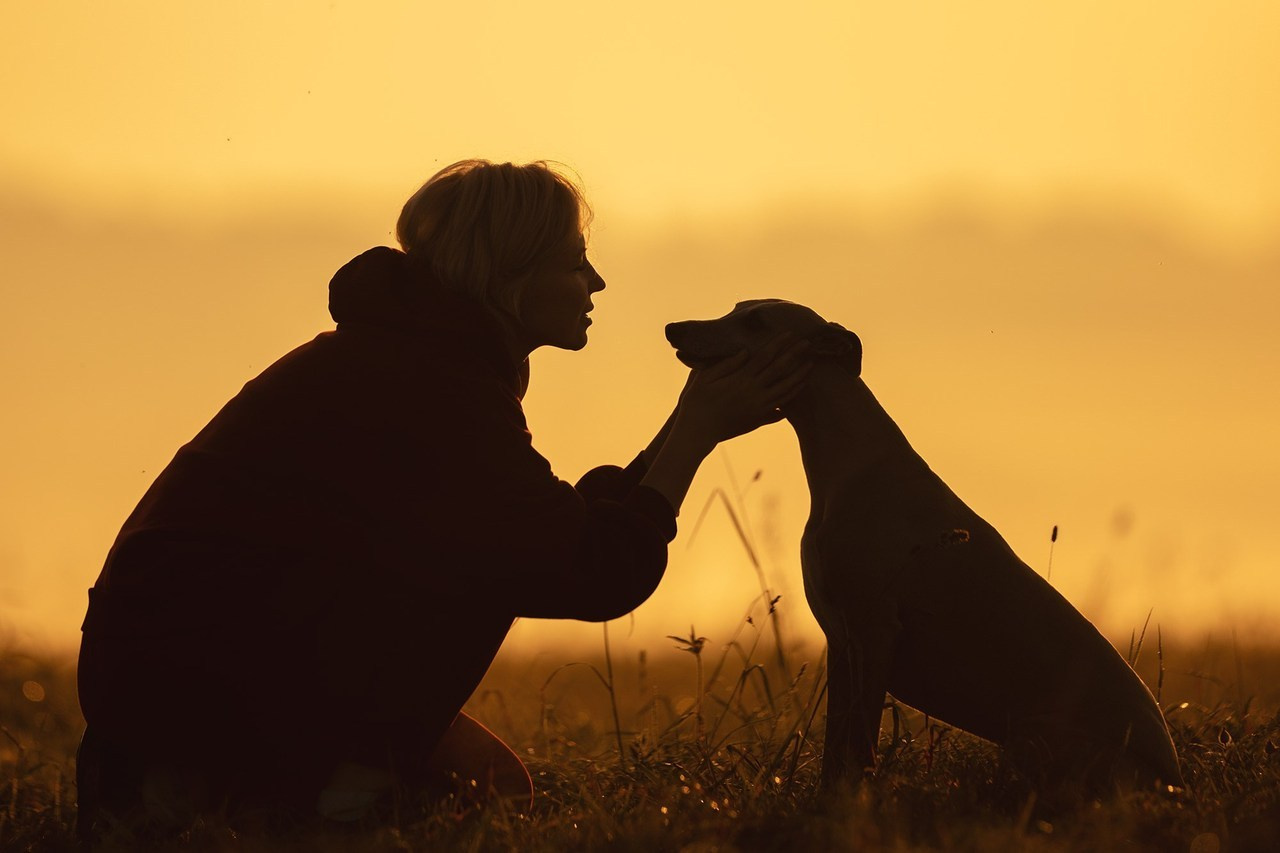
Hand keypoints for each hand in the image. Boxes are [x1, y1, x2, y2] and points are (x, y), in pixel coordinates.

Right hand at [673, 332, 811, 446]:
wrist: (698, 431)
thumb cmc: (697, 401)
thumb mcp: (705, 377)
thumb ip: (726, 364)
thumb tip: (745, 352)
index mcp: (740, 379)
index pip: (764, 357)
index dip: (778, 344)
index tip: (789, 334)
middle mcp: (753, 392)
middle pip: (779, 370)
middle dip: (794, 355)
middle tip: (808, 344)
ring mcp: (757, 407)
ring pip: (784, 390)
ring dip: (799, 377)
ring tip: (810, 366)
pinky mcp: (757, 419)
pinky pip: (779, 409)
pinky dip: (790, 399)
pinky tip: (798, 391)